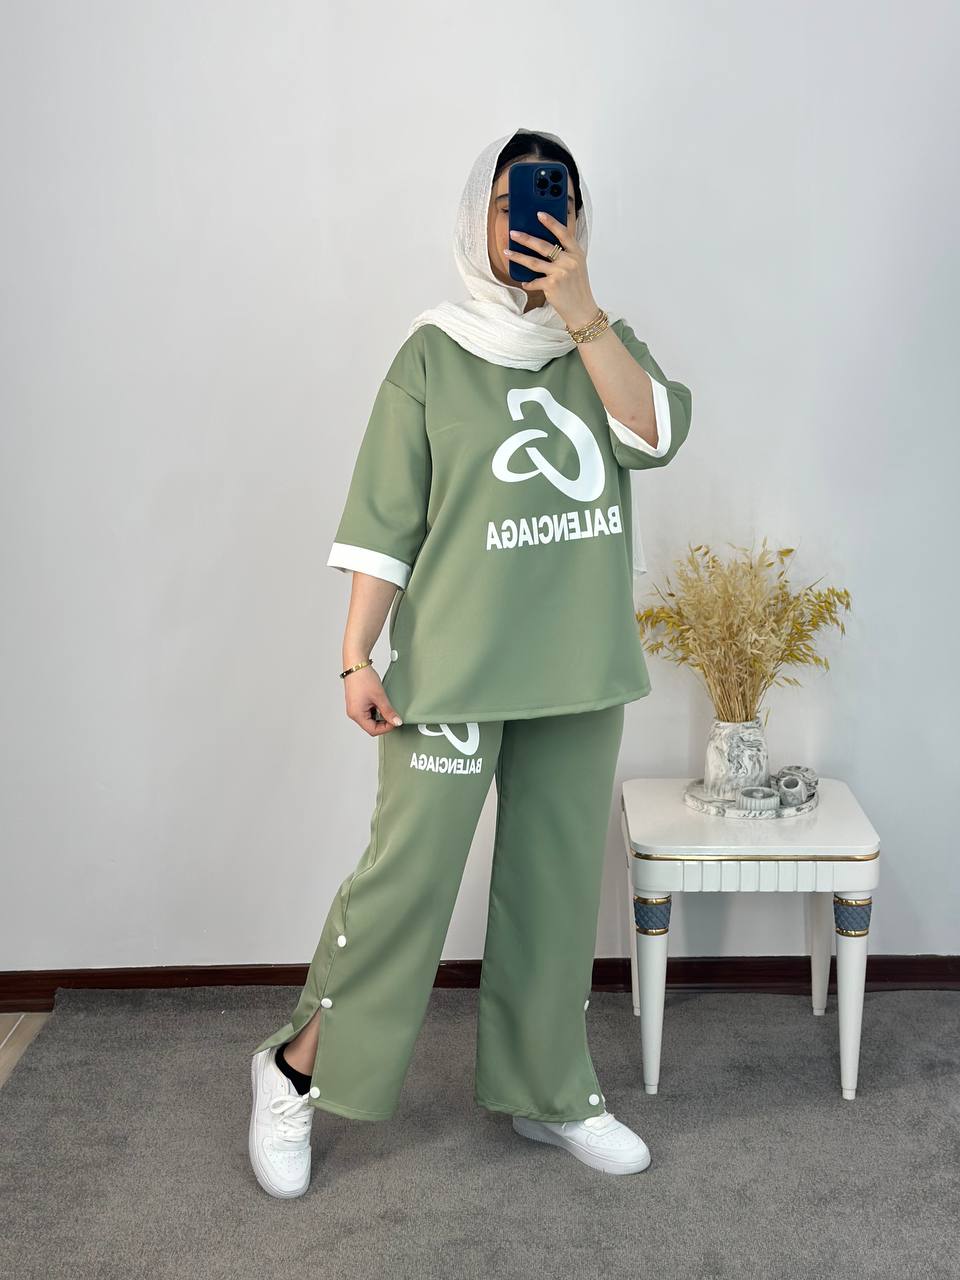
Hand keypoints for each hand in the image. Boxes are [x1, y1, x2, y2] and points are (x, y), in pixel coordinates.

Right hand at [343, 665, 402, 735]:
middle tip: (393, 714)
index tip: (395, 721)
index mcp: (357, 714)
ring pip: (370, 719)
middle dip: (383, 722)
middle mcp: (354, 713)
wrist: (356, 664)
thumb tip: (396, 722)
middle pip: (371, 726)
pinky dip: (376, 709)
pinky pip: (368, 712)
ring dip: (380, 715)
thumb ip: (388, 711)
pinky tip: (380, 701)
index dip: (386, 728)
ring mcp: (354, 708)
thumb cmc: (363, 678)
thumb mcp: (379, 696)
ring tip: (385, 704)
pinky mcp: (357, 703)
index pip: (373, 730)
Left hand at [504, 207, 599, 329]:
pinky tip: (525, 282)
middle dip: (526, 238)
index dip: (551, 222)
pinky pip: (534, 281)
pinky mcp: (552, 285)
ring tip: (507, 252)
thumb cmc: (577, 288)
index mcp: (576, 253)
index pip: (563, 233)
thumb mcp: (577, 266)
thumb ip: (565, 255)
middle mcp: (569, 261)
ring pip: (534, 262)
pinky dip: (529, 283)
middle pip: (544, 246)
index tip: (539, 214)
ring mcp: (560, 273)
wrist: (582, 310)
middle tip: (513, 233)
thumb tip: (542, 245)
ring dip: (518, 257)